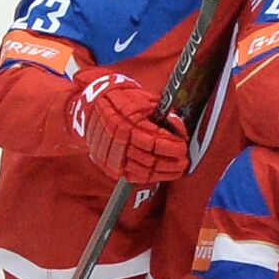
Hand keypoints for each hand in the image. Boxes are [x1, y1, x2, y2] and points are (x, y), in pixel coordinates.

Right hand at [67, 72, 188, 183]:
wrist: (95, 105)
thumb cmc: (125, 101)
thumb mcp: (147, 102)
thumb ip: (167, 117)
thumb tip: (182, 134)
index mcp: (127, 123)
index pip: (154, 142)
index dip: (171, 147)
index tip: (183, 148)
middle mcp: (117, 140)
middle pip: (149, 159)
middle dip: (170, 163)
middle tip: (184, 162)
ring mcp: (110, 154)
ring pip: (141, 170)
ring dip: (162, 173)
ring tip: (176, 170)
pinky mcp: (107, 164)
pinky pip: (130, 175)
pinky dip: (147, 177)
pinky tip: (160, 174)